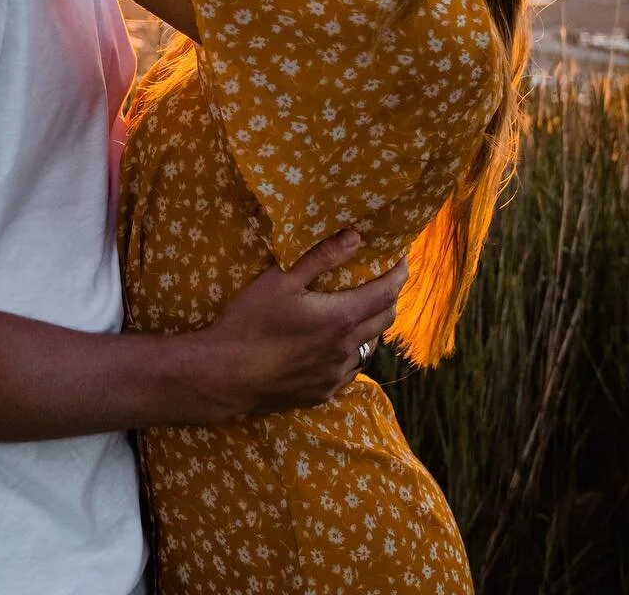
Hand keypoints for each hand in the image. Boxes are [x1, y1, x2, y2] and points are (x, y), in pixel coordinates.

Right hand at [192, 233, 407, 420]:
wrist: (225, 375)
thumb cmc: (251, 321)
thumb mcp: (281, 279)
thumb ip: (321, 257)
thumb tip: (356, 236)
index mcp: (341, 318)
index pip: (386, 292)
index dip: (400, 273)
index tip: (403, 259)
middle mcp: (347, 349)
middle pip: (385, 319)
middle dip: (390, 295)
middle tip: (383, 278)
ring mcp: (336, 375)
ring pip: (370, 347)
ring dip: (372, 325)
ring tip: (359, 310)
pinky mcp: (322, 393)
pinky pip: (351, 370)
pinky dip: (353, 351)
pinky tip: (337, 345)